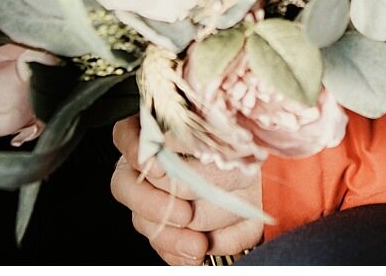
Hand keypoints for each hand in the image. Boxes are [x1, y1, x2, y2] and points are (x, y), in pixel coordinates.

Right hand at [110, 115, 264, 264]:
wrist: (262, 187)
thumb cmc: (240, 154)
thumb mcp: (226, 142)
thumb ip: (199, 144)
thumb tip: (173, 144)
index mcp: (159, 134)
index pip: (127, 133)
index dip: (134, 149)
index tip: (157, 165)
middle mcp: (149, 167)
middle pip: (123, 184)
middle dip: (150, 203)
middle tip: (184, 213)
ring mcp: (154, 199)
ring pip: (140, 219)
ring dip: (168, 235)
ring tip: (198, 243)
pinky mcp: (165, 228)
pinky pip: (160, 244)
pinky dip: (176, 253)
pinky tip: (195, 253)